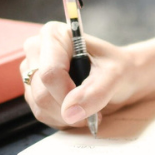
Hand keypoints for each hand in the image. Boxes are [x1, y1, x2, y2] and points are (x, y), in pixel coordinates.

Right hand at [20, 22, 139, 129]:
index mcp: (54, 35)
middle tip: (94, 108)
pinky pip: (42, 114)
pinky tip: (78, 110)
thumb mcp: (115, 75)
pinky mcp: (33, 90)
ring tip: (88, 108)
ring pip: (40, 106)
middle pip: (42, 92)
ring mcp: (32, 71)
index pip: (50, 72)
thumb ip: (95, 92)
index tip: (88, 101)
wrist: (122, 77)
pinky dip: (62, 119)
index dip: (67, 94)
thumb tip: (70, 112)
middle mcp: (37, 49)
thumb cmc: (118, 68)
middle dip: (69, 108)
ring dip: (67, 116)